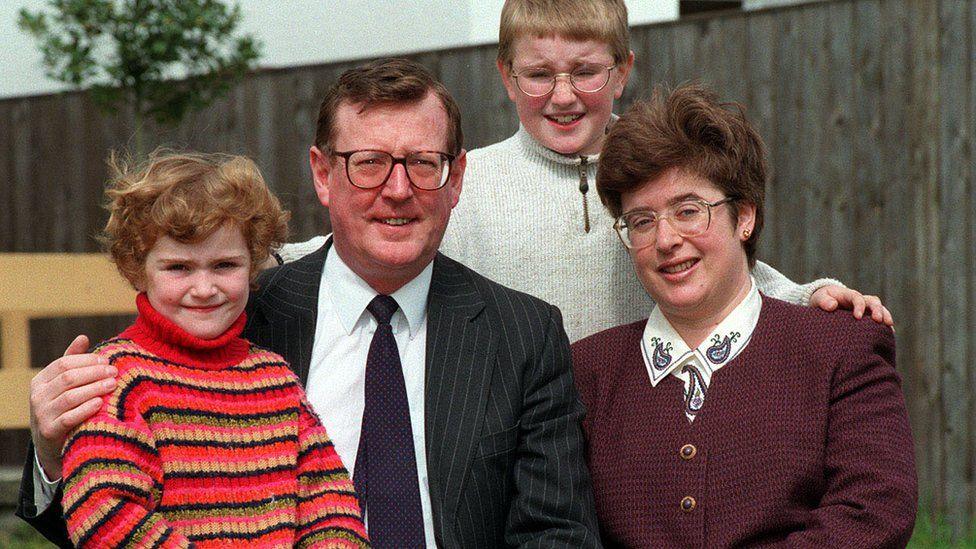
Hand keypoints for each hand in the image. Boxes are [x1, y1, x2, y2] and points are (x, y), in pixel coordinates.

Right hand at [29, 335, 116, 479]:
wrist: (51, 444)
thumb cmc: (62, 407)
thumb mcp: (63, 384)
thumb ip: (71, 361)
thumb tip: (83, 336)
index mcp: (40, 380)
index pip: (64, 363)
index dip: (87, 360)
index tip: (107, 360)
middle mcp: (37, 396)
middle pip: (68, 378)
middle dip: (94, 372)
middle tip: (114, 371)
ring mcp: (41, 414)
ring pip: (70, 396)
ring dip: (94, 388)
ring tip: (113, 384)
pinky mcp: (49, 431)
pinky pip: (69, 417)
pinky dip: (86, 409)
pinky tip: (101, 403)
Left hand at [810, 285, 893, 325]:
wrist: (826, 301)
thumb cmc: (822, 300)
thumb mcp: (819, 298)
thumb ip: (824, 301)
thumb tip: (832, 306)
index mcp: (848, 295)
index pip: (857, 298)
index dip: (859, 306)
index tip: (857, 317)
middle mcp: (860, 300)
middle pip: (873, 301)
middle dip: (877, 310)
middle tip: (879, 320)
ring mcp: (866, 308)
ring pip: (880, 308)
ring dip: (885, 316)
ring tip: (889, 327)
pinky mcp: (868, 316)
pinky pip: (880, 318)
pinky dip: (885, 325)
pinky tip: (889, 334)